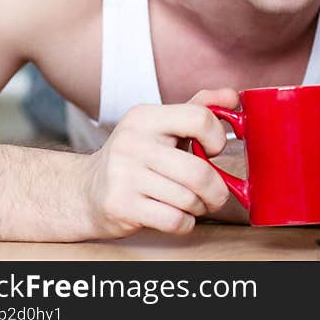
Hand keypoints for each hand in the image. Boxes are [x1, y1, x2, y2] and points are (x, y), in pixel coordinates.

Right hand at [81, 88, 238, 237]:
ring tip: (191, 203)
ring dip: (199, 207)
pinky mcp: (121, 206)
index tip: (213, 150)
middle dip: (216, 189)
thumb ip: (199, 108)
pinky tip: (177, 216)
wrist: (86, 191)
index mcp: (145, 117)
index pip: (199, 118)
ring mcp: (123, 175)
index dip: (217, 137)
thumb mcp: (163, 125)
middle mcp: (132, 142)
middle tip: (215, 193)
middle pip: (198, 171)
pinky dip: (185, 223)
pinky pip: (174, 220)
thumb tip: (233, 97)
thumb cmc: (137, 157)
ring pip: (188, 199)